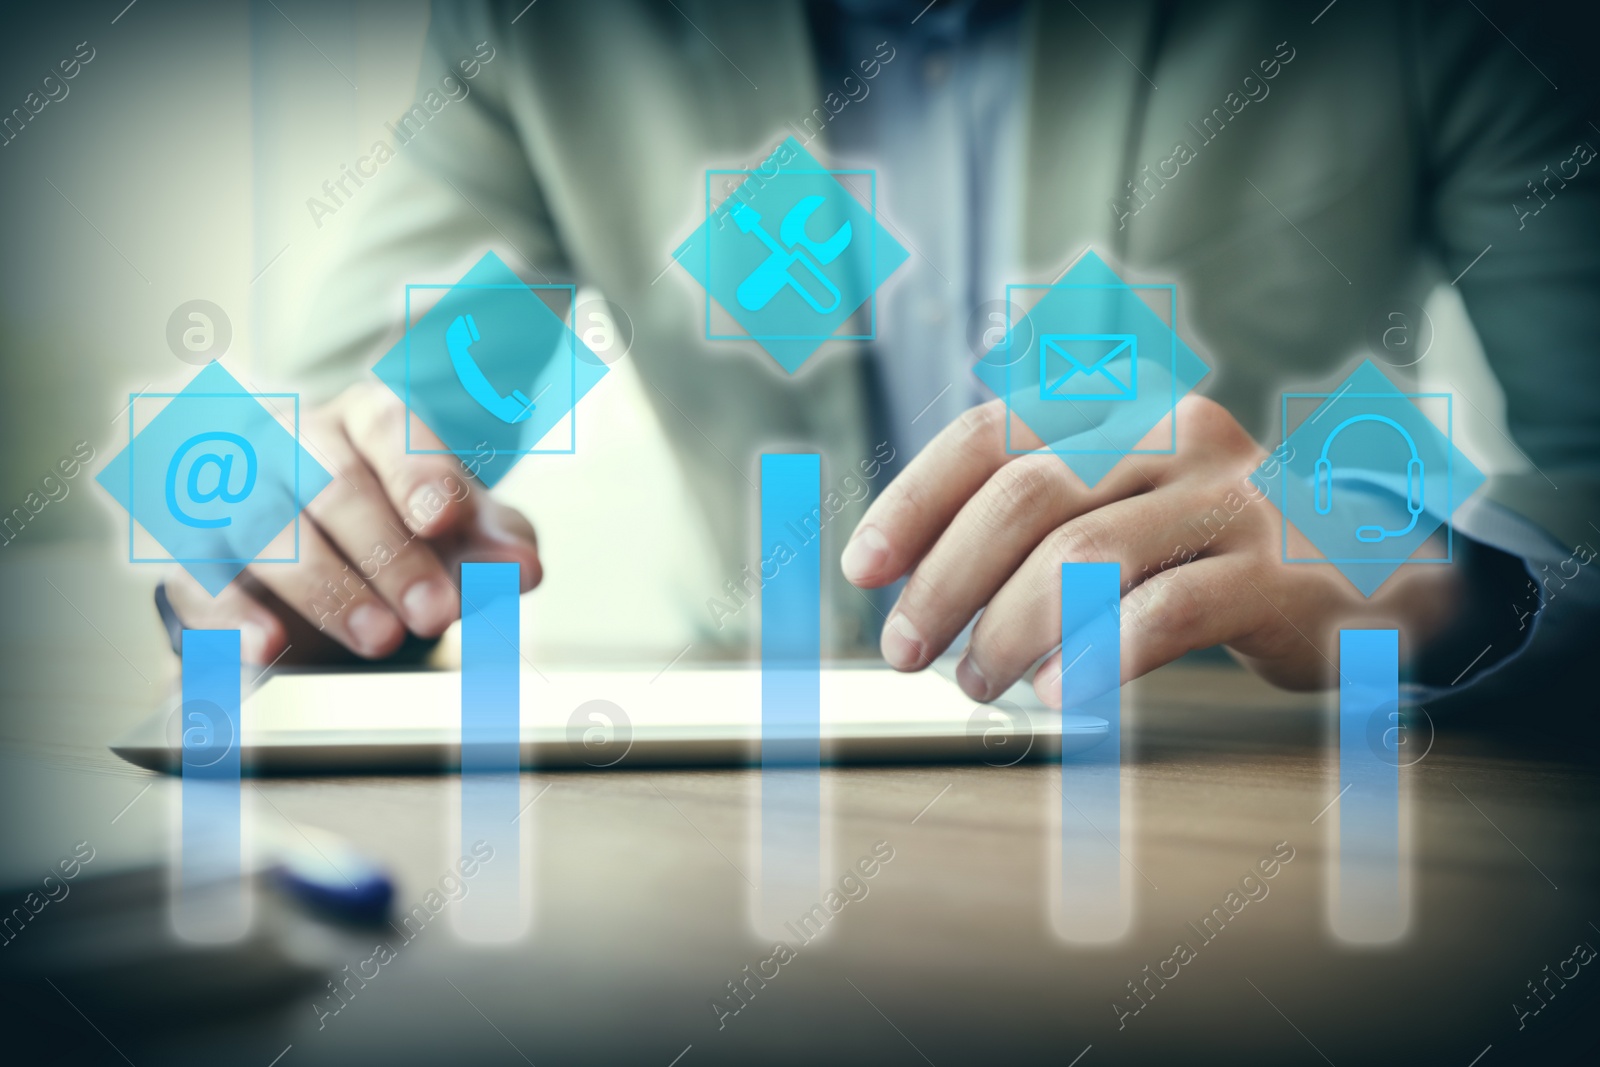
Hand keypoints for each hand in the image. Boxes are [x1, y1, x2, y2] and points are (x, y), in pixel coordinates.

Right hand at [162, 381, 540, 663]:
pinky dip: (232, 616)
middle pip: (328, 480)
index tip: (446, 519)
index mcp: (367, 419)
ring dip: (324, 585)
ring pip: (263, 523)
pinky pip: (199, 577)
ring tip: (380, 638)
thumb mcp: (462, 536)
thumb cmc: (405, 531)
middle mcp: (293, 441)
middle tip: (434, 613)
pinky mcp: (195, 553)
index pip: (388, 427)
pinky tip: (266, 649)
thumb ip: (496, 545)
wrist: (330, 564)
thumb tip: (525, 567)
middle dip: (387, 551)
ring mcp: (235, 491)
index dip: (418, 470)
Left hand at [839, 397, 1464, 705]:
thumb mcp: (1119, 511)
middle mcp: (1175, 433)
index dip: (915, 498)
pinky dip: (1094, 659)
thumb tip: (904, 587)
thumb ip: (1033, 526)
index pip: (994, 434)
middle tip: (907, 650)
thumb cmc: (1204, 550)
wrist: (1369, 574)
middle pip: (1028, 495)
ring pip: (1087, 554)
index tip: (863, 570)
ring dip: (1008, 629)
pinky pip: (1165, 615)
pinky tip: (1057, 696)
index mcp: (1121, 408)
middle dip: (947, 580)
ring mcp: (1233, 498)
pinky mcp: (1280, 571)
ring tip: (977, 683)